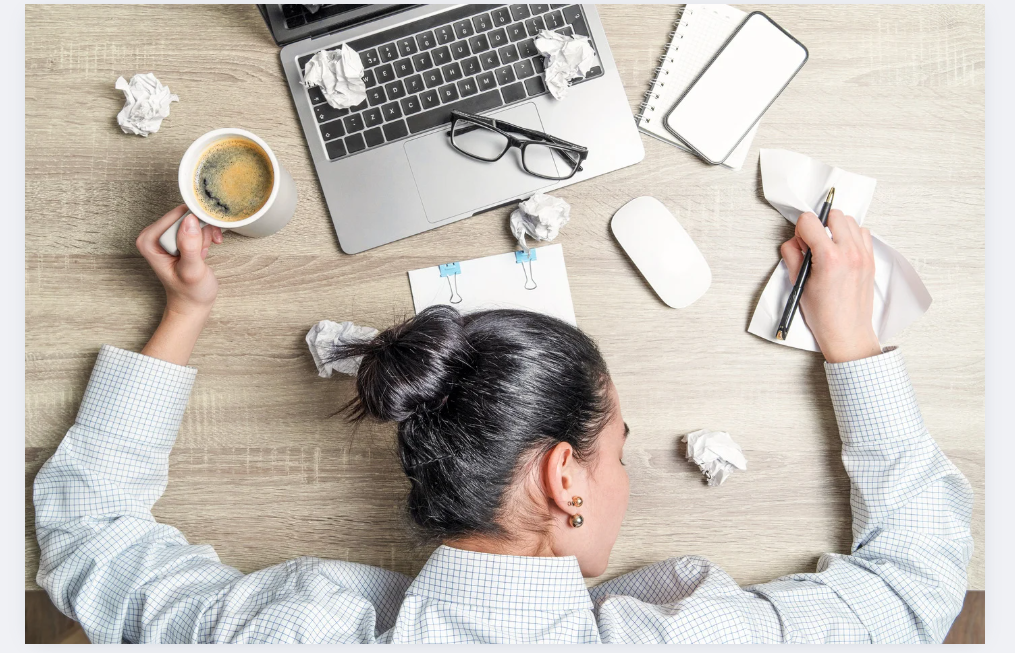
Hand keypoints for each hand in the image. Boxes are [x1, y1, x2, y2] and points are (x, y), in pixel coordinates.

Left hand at [135, 205, 222, 317]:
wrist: (192, 303)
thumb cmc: (190, 292)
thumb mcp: (191, 271)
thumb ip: (190, 247)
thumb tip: (190, 221)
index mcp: (149, 240)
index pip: (176, 215)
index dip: (195, 224)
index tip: (203, 240)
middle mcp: (154, 234)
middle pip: (185, 215)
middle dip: (201, 230)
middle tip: (202, 250)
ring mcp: (166, 235)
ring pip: (193, 218)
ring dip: (205, 234)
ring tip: (202, 253)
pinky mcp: (176, 236)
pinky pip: (195, 224)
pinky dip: (206, 235)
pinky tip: (205, 250)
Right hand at [780, 210, 882, 363]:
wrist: (847, 332)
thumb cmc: (824, 315)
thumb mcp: (799, 284)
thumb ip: (793, 256)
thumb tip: (794, 242)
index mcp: (829, 258)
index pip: (810, 221)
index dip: (800, 229)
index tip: (801, 242)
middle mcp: (849, 253)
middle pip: (833, 215)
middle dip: (819, 224)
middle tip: (813, 243)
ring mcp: (864, 255)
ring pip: (849, 221)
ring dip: (836, 228)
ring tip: (828, 247)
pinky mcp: (871, 260)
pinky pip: (862, 233)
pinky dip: (851, 236)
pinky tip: (841, 251)